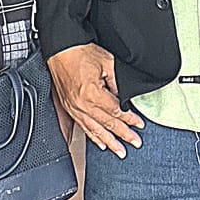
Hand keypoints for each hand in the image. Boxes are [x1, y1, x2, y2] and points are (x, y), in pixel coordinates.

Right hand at [46, 42, 143, 157]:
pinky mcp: (69, 107)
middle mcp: (81, 105)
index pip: (116, 112)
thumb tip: (125, 98)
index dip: (130, 119)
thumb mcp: (107, 62)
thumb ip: (118, 82)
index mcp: (92, 94)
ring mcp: (74, 108)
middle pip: (107, 124)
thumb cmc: (80, 52)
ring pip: (95, 130)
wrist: (60, 49)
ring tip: (120, 151)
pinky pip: (83, 126)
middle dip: (123, 135)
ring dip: (109, 141)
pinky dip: (93, 137)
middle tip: (135, 143)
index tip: (139, 124)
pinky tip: (100, 143)